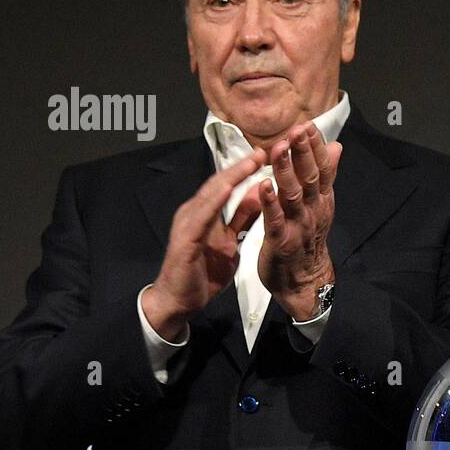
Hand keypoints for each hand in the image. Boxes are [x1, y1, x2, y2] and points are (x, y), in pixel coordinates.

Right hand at [142, 150, 267, 339]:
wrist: (179, 301)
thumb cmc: (203, 271)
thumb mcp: (231, 240)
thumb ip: (242, 217)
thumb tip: (259, 192)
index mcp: (206, 211)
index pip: (228, 184)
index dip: (247, 168)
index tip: (269, 154)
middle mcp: (195, 211)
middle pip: (221, 182)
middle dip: (242, 165)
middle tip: (265, 149)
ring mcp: (188, 223)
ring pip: (211, 193)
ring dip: (232, 176)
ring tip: (252, 161)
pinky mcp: (185, 239)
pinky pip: (202, 216)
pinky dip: (215, 201)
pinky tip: (228, 189)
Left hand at [257, 123, 340, 319]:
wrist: (305, 281)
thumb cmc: (308, 239)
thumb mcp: (321, 203)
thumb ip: (325, 175)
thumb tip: (335, 146)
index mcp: (321, 199)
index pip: (322, 168)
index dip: (316, 147)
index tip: (309, 125)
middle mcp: (313, 209)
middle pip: (309, 177)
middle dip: (303, 152)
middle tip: (298, 129)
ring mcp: (298, 225)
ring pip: (293, 194)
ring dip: (286, 170)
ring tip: (279, 148)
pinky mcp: (282, 241)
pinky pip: (276, 220)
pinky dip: (270, 202)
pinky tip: (264, 185)